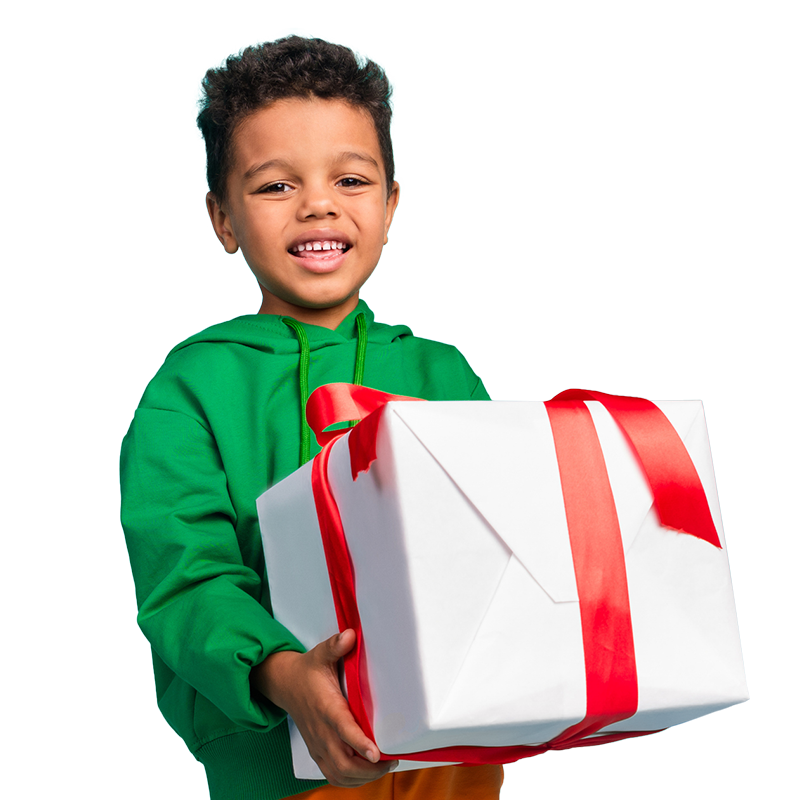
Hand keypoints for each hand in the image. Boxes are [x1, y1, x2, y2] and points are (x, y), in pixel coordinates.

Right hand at [252, 629, 398, 786]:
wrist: (284, 685)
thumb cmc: (308, 671)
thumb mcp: (321, 654)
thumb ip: (335, 646)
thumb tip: (350, 635)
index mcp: (326, 707)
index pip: (343, 729)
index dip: (360, 743)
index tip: (377, 753)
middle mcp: (321, 731)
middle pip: (344, 763)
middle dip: (370, 768)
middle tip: (392, 760)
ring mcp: (318, 745)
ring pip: (339, 774)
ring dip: (363, 777)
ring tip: (384, 767)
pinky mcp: (317, 752)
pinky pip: (333, 776)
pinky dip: (351, 781)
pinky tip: (366, 773)